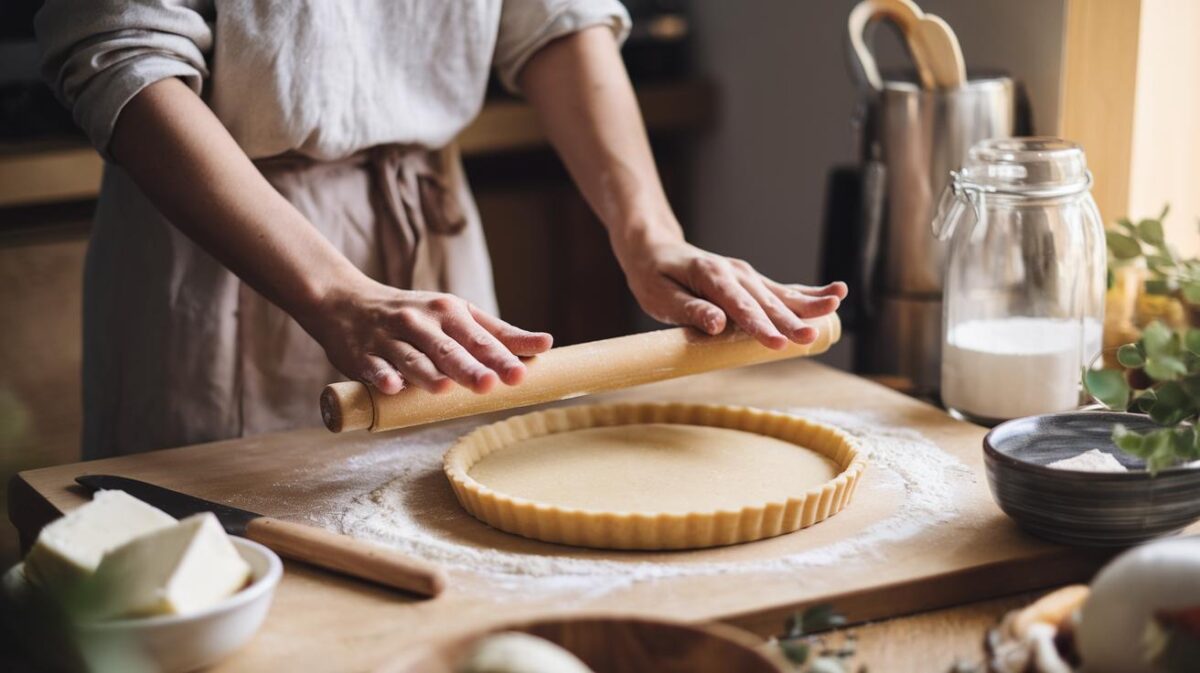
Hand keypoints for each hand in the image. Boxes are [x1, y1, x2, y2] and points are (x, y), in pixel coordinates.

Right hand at [300, 277, 552, 394]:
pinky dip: (382, 376)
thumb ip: (500, 333)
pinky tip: (392, 387)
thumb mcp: (458, 315)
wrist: (347, 302)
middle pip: (448, 349)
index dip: (500, 357)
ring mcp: (389, 339)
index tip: (520, 374)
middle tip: (490, 384)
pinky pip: (373, 367)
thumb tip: (546, 344)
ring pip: (411, 358)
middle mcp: (421, 323)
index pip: (479, 338)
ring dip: (427, 373)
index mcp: (449, 313)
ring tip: (444, 388)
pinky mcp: (361, 355)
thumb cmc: (416, 315)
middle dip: (469, 367)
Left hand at [616, 237, 846, 348]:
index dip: (759, 326)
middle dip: (789, 320)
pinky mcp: (752, 281)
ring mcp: (747, 275)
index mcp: (711, 276)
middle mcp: (735, 272)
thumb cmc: (654, 277)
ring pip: (781, 293)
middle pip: (766, 301)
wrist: (655, 250)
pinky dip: (809, 293)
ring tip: (836, 306)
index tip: (776, 344)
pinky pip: (784, 289)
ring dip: (808, 303)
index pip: (739, 306)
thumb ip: (690, 311)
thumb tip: (718, 325)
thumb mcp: (659, 298)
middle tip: (810, 338)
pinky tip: (836, 296)